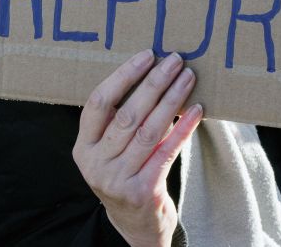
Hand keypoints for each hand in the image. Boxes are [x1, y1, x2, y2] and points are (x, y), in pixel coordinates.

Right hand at [73, 49, 201, 246]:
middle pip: (127, 114)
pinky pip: (167, 151)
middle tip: (175, 60)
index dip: (123, 76)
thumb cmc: (126, 173)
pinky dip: (183, 128)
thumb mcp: (110, 149)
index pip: (98, 102)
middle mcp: (95, 164)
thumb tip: (153, 70)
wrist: (136, 224)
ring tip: (188, 78)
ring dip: (172, 100)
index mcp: (83, 147)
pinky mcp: (143, 191)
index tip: (147, 55)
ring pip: (149, 131)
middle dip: (154, 83)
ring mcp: (118, 180)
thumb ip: (120, 119)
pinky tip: (197, 110)